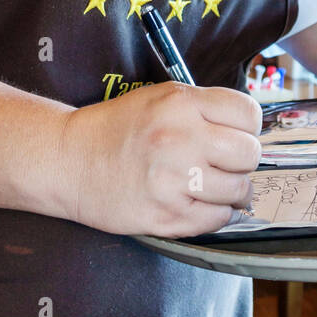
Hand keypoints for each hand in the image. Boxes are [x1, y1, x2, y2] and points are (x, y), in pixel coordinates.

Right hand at [54, 80, 263, 237]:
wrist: (67, 160)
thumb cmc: (115, 128)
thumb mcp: (159, 98)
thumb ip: (203, 109)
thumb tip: (249, 131)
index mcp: (181, 103)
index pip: (248, 114)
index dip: (247, 127)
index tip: (236, 134)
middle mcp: (180, 139)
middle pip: (249, 154)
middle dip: (242, 160)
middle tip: (224, 163)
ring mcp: (173, 180)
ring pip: (239, 190)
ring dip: (231, 191)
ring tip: (211, 185)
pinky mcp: (165, 215)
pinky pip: (217, 219)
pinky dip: (215, 214)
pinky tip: (198, 203)